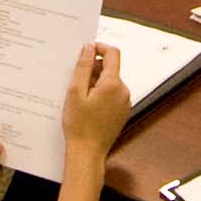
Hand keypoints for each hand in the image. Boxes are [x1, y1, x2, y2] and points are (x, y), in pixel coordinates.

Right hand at [63, 41, 132, 157]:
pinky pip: (113, 94)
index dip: (99, 48)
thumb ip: (83, 67)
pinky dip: (100, 93)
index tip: (87, 50)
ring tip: (80, 97)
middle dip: (94, 69)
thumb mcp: (75, 92)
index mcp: (113, 85)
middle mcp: (124, 92)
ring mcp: (124, 103)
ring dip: (96, 82)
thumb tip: (89, 48)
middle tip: (76, 80)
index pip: (113, 54)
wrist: (87, 152)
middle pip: (111, 68)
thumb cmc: (79, 126)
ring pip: (111, 82)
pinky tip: (87, 105)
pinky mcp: (122, 112)